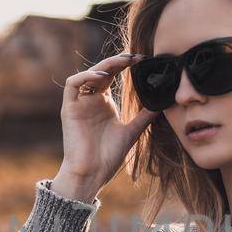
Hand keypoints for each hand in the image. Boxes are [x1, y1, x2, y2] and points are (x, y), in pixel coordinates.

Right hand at [53, 52, 157, 201]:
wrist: (91, 174)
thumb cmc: (108, 157)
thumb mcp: (132, 132)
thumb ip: (144, 116)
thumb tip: (162, 102)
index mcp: (105, 103)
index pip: (113, 76)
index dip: (125, 65)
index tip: (143, 60)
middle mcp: (91, 100)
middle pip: (101, 71)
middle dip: (118, 61)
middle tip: (135, 57)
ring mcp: (79, 103)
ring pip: (87, 74)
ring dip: (103, 66)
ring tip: (121, 63)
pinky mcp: (69, 109)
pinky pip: (72, 85)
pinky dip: (85, 76)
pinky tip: (101, 77)